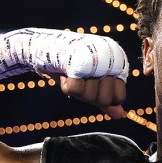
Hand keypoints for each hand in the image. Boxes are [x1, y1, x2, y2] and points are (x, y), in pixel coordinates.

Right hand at [0, 28, 129, 117]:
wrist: (41, 47)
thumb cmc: (69, 67)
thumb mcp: (90, 85)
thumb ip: (106, 100)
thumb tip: (120, 115)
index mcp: (118, 61)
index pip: (119, 97)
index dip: (101, 96)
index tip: (90, 82)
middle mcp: (112, 57)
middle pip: (105, 99)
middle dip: (89, 94)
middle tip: (80, 78)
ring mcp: (97, 57)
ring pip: (92, 96)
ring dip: (77, 90)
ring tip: (72, 73)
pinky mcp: (79, 60)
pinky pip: (75, 90)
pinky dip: (67, 85)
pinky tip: (65, 73)